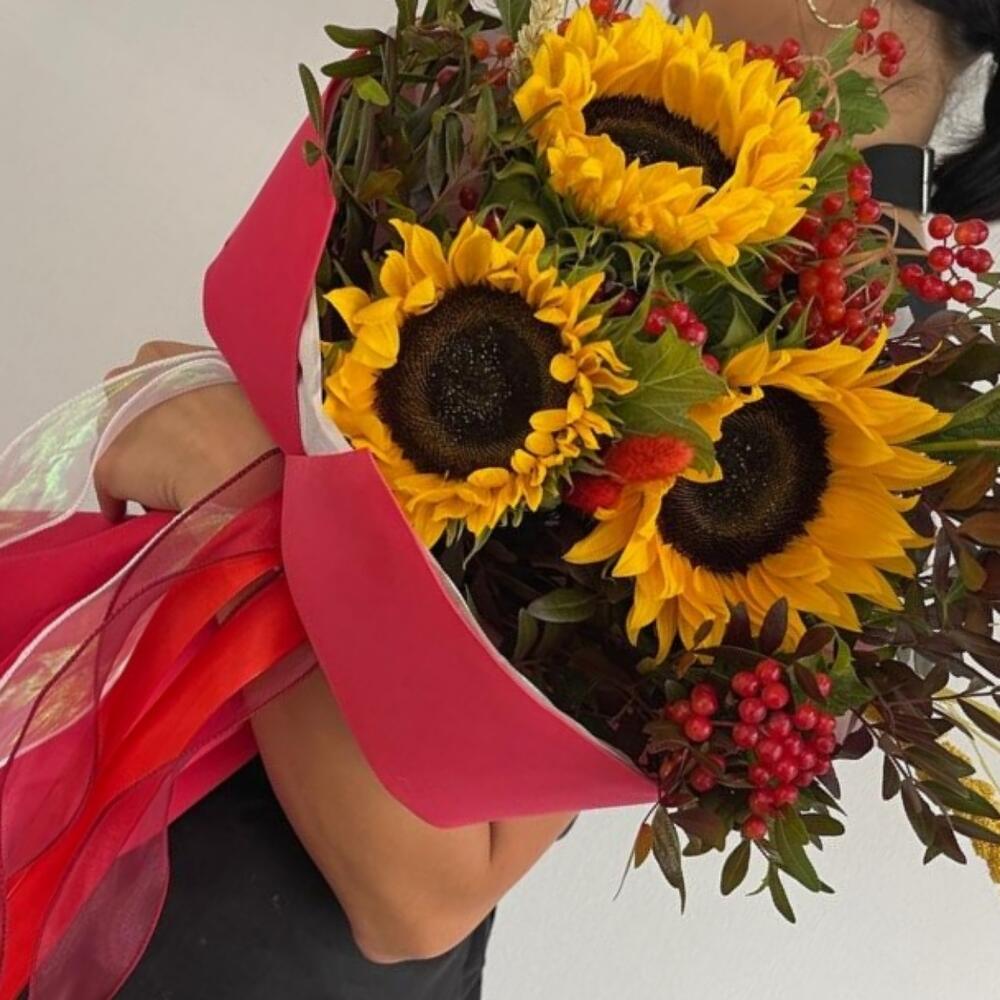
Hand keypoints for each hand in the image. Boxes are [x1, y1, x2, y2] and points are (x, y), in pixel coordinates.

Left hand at [94, 340, 275, 519]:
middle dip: (145, 427)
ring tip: (171, 484)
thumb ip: (213, 385)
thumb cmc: (255, 430)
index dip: (169, 402)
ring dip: (138, 463)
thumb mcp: (242, 387)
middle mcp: (128, 382)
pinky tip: (151, 509)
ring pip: (118, 445)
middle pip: (125, 406)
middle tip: (180, 452)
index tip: (189, 423)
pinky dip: (124, 500)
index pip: (150, 376)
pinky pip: (111, 489)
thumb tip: (210, 405)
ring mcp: (114, 425)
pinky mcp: (109, 466)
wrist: (241, 473)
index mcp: (162, 356)